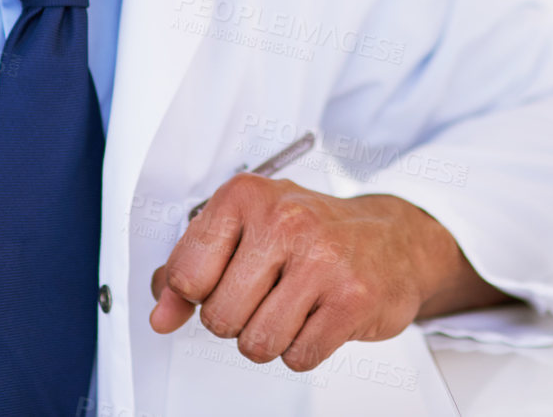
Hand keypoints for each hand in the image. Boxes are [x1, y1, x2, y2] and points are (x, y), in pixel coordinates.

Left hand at [147, 174, 511, 371]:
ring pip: (257, 343)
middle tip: (264, 296)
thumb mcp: (244, 233)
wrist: (392, 239)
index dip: (195, 295)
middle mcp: (284, 221)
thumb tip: (159, 314)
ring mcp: (322, 259)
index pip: (186, 275)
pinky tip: (317, 317)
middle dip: (236, 321)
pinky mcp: (353, 299)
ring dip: (270, 338)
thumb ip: (193, 269)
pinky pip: (298, 356)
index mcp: (246, 197)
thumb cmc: (311, 235)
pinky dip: (303, 348)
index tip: (217, 285)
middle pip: (219, 317)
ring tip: (291, 307)